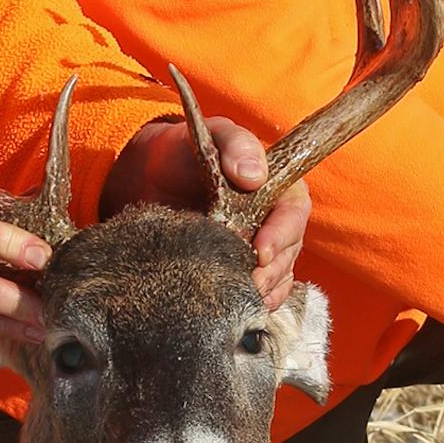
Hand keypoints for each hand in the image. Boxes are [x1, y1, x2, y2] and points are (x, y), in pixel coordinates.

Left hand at [104, 118, 310, 308]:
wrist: (149, 176)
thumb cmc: (186, 150)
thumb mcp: (211, 136)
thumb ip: (236, 145)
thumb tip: (254, 176)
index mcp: (277, 185)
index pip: (294, 212)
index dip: (282, 234)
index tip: (259, 252)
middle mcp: (274, 219)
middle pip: (289, 251)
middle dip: (271, 271)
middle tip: (248, 282)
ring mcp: (258, 246)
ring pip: (277, 276)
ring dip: (263, 290)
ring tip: (241, 297)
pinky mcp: (240, 268)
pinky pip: (260, 291)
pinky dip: (255, 302)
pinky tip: (240, 306)